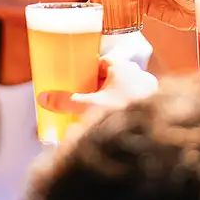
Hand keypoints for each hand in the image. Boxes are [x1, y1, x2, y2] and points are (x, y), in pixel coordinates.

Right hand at [38, 57, 157, 117]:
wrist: (150, 138)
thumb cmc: (121, 114)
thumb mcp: (88, 107)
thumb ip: (65, 101)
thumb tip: (43, 98)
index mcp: (122, 66)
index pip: (101, 62)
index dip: (87, 70)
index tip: (76, 80)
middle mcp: (138, 73)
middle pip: (112, 76)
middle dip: (97, 87)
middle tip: (83, 99)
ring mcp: (150, 89)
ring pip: (124, 90)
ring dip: (111, 98)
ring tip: (96, 113)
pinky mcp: (156, 104)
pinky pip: (135, 101)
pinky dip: (124, 107)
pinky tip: (115, 120)